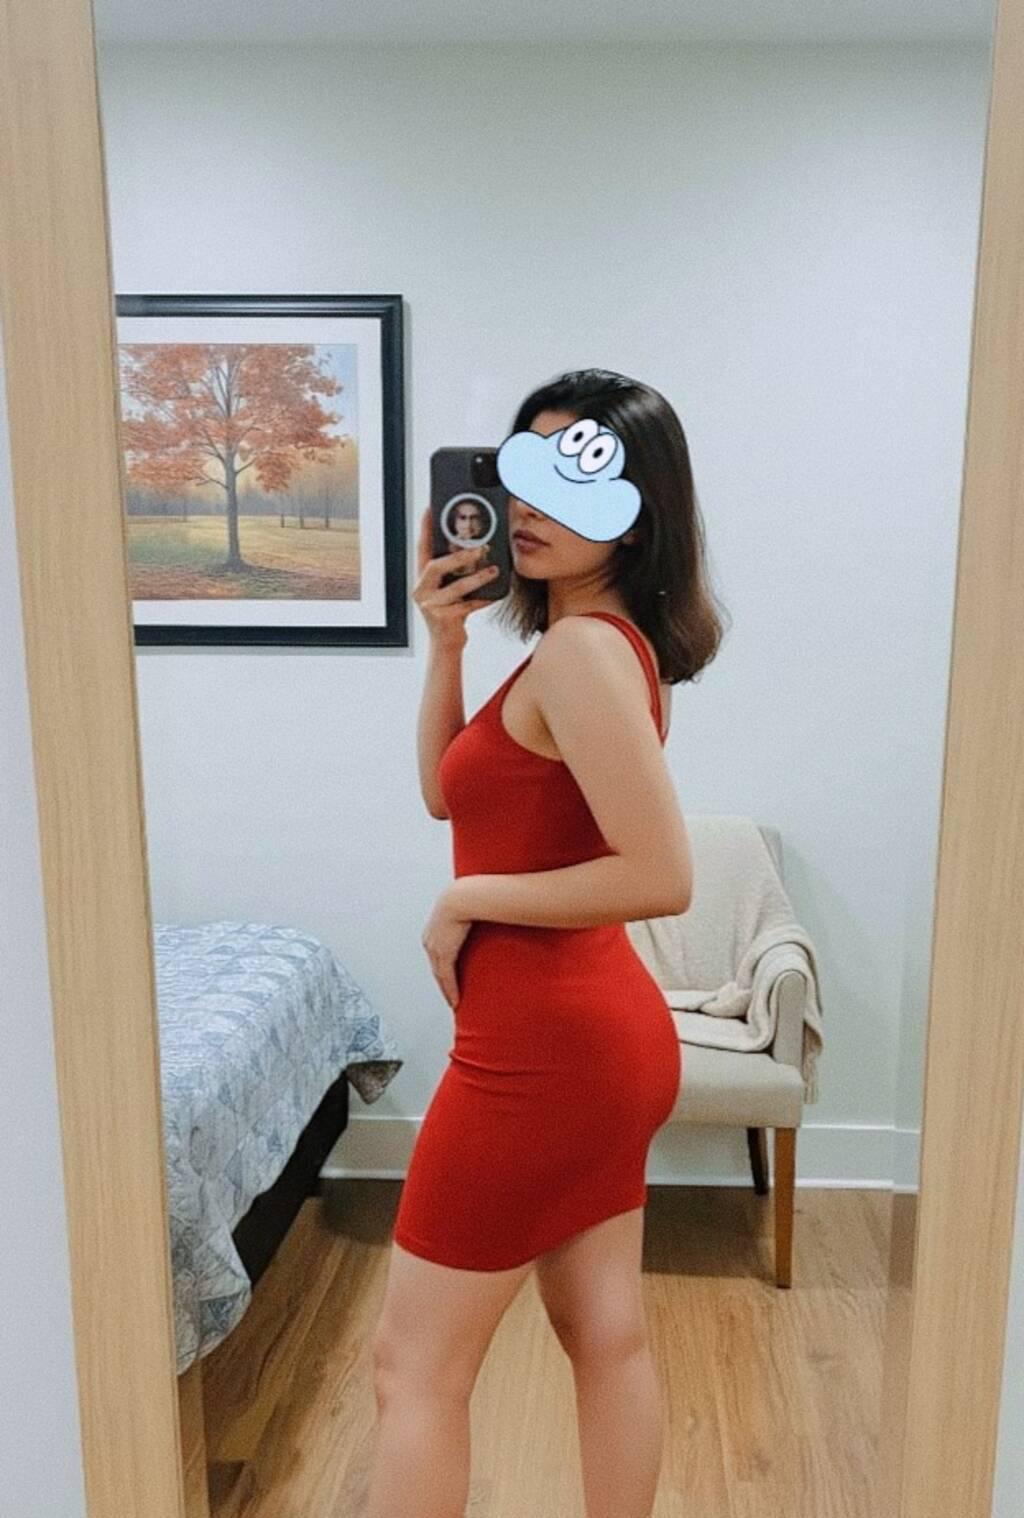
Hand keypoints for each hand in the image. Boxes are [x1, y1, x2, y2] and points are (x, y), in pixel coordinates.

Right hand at [413, 507, 497, 646]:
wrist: (446, 645)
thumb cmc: (450, 613)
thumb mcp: (449, 589)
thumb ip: (454, 572)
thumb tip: (475, 548)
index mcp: (421, 579)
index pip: (421, 549)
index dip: (425, 529)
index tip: (431, 509)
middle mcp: (422, 591)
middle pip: (436, 566)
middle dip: (458, 555)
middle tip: (480, 548)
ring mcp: (431, 606)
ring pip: (456, 588)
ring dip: (478, 578)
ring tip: (494, 570)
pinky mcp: (444, 619)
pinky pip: (468, 606)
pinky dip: (483, 600)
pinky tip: (495, 595)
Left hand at [421, 885, 474, 1008]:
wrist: (462, 897)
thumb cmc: (467, 898)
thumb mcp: (464, 909)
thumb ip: (469, 917)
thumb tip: (479, 915)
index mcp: (432, 931)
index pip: (436, 956)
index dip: (441, 969)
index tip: (446, 979)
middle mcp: (430, 941)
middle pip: (435, 969)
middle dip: (442, 984)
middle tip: (450, 996)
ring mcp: (435, 949)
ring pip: (440, 977)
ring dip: (447, 992)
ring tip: (454, 1002)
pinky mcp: (444, 954)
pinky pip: (447, 978)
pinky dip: (451, 991)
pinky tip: (456, 1000)